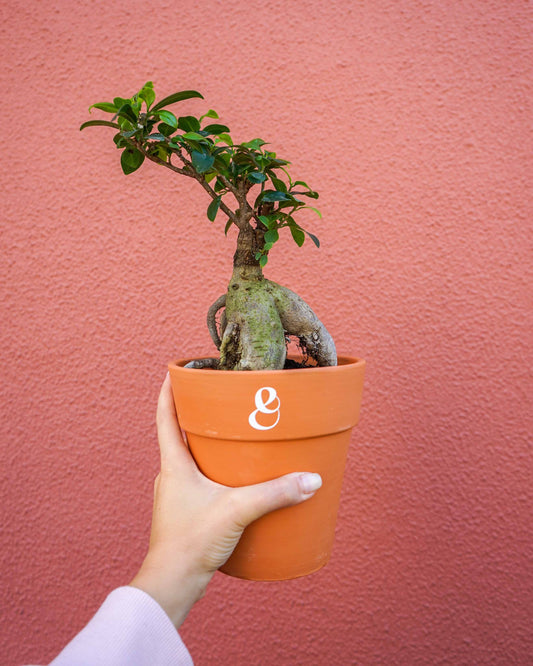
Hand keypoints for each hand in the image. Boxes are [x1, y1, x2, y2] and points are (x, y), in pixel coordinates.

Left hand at [130, 374, 321, 627]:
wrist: (172, 583)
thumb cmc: (190, 543)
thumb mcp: (237, 510)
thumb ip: (275, 493)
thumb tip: (310, 479)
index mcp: (173, 464)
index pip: (165, 416)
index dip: (170, 390)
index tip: (178, 369)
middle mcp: (171, 474)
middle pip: (177, 433)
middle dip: (195, 413)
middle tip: (217, 397)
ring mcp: (177, 494)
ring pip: (188, 457)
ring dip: (205, 442)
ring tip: (231, 434)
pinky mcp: (187, 511)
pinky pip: (197, 478)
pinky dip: (213, 468)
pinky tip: (235, 477)